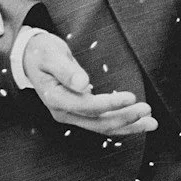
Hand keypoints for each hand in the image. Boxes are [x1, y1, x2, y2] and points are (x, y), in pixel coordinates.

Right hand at [26, 33, 158, 136]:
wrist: (30, 57)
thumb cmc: (41, 53)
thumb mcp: (50, 55)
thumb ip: (66, 69)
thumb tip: (83, 83)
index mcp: (55, 98)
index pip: (87, 107)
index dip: (111, 104)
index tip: (131, 97)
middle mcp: (63, 112)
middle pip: (98, 122)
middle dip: (125, 118)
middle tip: (147, 110)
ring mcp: (71, 115)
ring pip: (103, 127)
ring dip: (128, 125)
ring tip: (150, 122)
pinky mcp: (79, 113)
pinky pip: (101, 123)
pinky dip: (121, 124)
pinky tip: (137, 122)